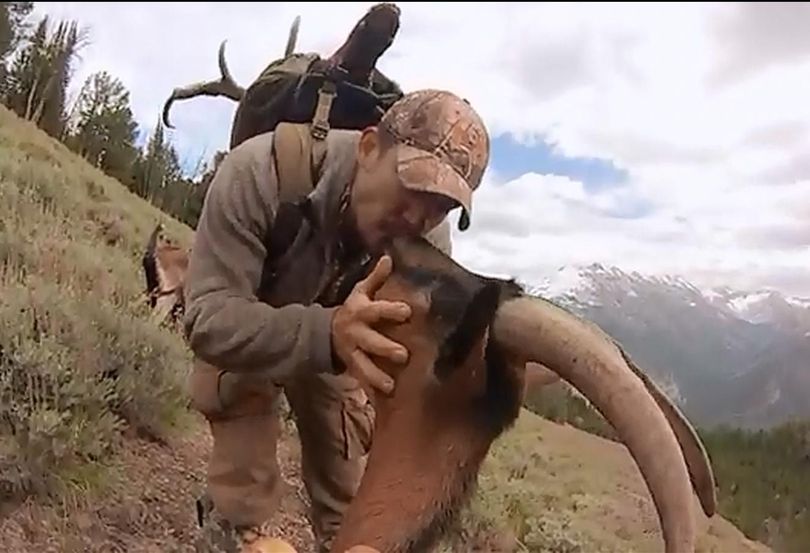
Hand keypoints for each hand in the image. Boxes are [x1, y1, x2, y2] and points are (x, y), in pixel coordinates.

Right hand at [331, 255, 411, 394]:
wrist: (320, 333)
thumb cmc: (351, 310)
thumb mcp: (359, 293)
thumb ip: (376, 278)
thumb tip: (389, 258)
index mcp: (360, 312)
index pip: (377, 310)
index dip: (391, 310)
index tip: (408, 311)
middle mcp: (355, 333)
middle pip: (370, 342)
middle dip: (385, 348)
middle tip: (403, 355)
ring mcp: (352, 353)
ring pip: (362, 366)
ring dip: (376, 376)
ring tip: (390, 386)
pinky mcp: (350, 367)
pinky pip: (360, 380)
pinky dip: (370, 389)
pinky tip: (383, 399)